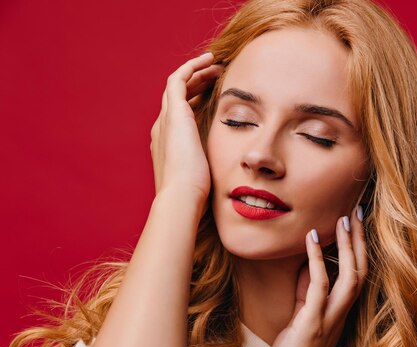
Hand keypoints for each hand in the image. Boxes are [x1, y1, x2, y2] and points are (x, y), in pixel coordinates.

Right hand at [150, 52, 222, 206]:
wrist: (182, 197)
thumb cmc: (196, 195)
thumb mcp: (206, 177)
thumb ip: (215, 169)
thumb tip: (236, 175)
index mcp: (169, 144)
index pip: (181, 114)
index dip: (196, 101)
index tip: (216, 95)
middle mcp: (163, 129)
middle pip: (178, 96)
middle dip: (196, 83)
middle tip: (217, 75)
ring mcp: (166, 120)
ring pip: (177, 85)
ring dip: (196, 72)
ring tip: (215, 65)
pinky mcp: (173, 114)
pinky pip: (178, 79)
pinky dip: (191, 67)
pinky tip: (209, 61)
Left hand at [259, 205, 367, 346]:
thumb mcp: (303, 317)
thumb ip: (308, 292)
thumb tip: (308, 263)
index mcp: (340, 311)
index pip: (357, 272)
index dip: (359, 247)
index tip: (355, 221)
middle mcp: (340, 312)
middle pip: (361, 269)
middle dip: (360, 239)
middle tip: (358, 210)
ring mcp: (328, 317)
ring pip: (350, 275)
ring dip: (348, 245)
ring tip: (344, 218)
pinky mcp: (312, 322)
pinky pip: (319, 285)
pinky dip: (318, 260)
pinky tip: (312, 238)